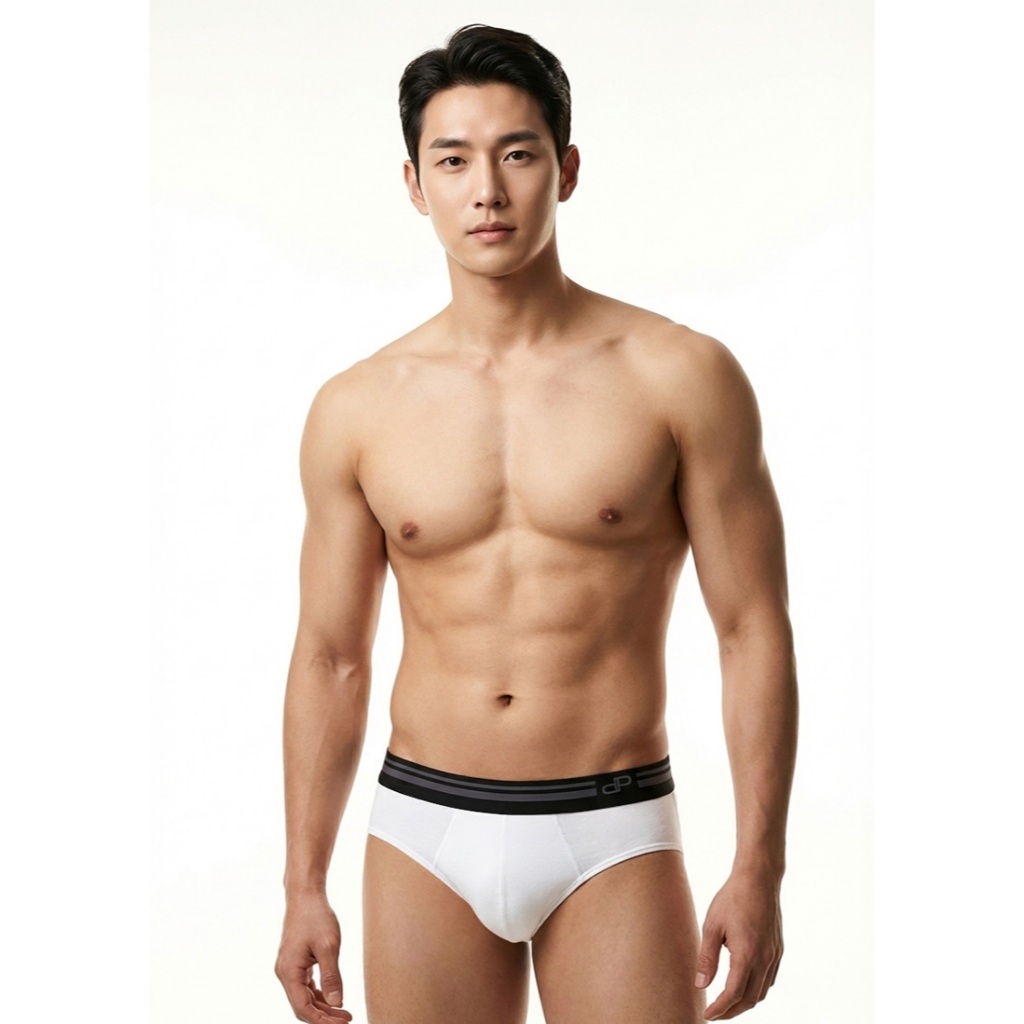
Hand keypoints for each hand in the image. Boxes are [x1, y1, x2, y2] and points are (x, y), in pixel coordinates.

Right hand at [275, 892, 353, 1021]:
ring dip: (324, 1006)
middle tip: (347, 1019)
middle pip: (303, 1006)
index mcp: (288, 972)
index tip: (342, 1023)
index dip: (322, 1020)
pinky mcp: (296, 962)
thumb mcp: (329, 946)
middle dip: (324, 1016)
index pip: (303, 1008)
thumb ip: (332, 976)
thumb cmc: (316, 916)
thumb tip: (337, 1003)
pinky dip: (320, 994)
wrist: (306, 895)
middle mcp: (285, 973)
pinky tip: (335, 996)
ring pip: (305, 997)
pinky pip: (306, 986)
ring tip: (345, 1012)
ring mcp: (290, 968)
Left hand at [694, 871, 782, 1019]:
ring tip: (726, 1002)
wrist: (758, 878)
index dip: (720, 1009)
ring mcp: (775, 955)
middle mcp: (765, 959)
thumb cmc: (732, 898)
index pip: (733, 994)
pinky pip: (769, 979)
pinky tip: (743, 984)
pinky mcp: (778, 950)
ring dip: (745, 1002)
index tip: (707, 1015)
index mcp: (747, 954)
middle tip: (715, 1013)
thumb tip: (700, 985)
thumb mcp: (712, 925)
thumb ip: (707, 958)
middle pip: (750, 999)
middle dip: (732, 1011)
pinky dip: (756, 989)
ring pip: (762, 991)